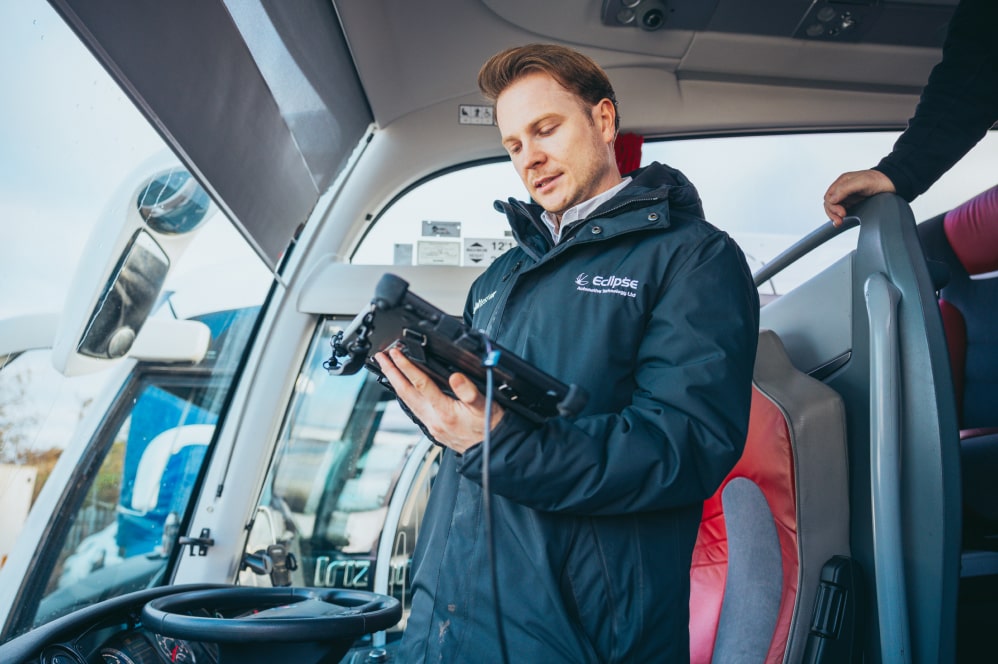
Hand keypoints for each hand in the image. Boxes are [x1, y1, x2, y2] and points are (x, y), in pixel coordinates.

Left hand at [374, 347, 504, 453]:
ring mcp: (431, 425)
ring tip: (387, 369)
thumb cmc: (490, 427)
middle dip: (391, 373)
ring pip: (406, 402)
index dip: (406, 366)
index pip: (420, 384)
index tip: (396, 353)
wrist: (492, 450)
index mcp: (445, 411)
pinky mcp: (433, 429)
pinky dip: (404, 396)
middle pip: (405, 393)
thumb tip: (455, 376)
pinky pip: (413, 410)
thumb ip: (469, 391)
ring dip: (395, 383)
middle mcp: (433, 419)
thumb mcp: (485, 405)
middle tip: (380, 358)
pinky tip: (403, 390)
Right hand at [823, 169, 895, 226]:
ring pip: (834, 208)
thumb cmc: (879, 180)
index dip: (832, 206)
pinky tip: (841, 220)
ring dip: (834, 216)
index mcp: (842, 182)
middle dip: (832, 213)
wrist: (892, 183)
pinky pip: (841, 210)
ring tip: (839, 222)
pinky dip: (839, 216)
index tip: (842, 213)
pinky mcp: (853, 202)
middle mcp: (843, 189)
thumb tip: (831, 200)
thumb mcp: (861, 182)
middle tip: (839, 220)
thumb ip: (844, 189)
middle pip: (829, 203)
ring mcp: (848, 196)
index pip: (829, 196)